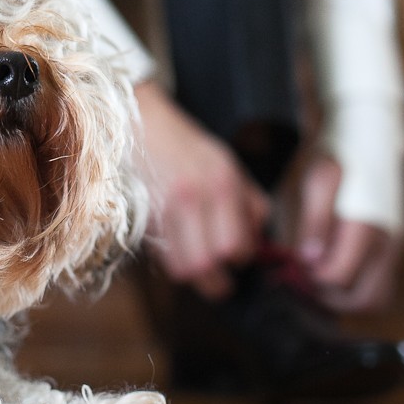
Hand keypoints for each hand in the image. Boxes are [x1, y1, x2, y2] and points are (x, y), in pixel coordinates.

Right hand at [134, 80, 270, 300]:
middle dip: (218, 278)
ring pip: (183, 269)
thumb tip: (260, 238)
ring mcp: (164, 208)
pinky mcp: (142, 216)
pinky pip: (162, 258)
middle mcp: (195, 198)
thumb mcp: (228, 164)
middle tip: (221, 275)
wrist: (142, 124)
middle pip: (209, 265)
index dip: (242, 257)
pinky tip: (179, 250)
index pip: (238, 246)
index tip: (238, 256)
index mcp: (222, 183)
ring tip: (199, 266)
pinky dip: (173, 263)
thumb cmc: (187, 146)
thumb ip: (250, 201)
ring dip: (194, 276)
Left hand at [293, 154, 403, 312]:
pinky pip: (379, 288)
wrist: (367, 132)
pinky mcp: (392, 251)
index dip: (309, 276)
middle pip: (362, 300)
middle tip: (305, 275)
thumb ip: (315, 220)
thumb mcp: (317, 178)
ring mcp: (394, 249)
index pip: (337, 277)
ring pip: (375, 299)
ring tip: (318, 274)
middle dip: (329, 296)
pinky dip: (356, 290)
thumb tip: (310, 260)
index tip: (295, 261)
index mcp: (367, 226)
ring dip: (345, 298)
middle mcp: (388, 244)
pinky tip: (333, 271)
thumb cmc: (337, 154)